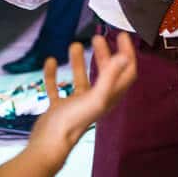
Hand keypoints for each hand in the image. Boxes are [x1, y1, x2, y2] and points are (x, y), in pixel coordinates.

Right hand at [22, 34, 136, 173]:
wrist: (49, 142)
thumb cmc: (74, 119)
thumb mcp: (96, 96)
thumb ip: (110, 76)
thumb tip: (123, 56)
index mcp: (109, 97)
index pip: (126, 73)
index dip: (128, 54)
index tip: (122, 35)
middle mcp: (96, 100)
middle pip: (105, 74)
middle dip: (104, 54)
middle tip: (98, 37)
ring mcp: (76, 104)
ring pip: (81, 79)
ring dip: (79, 62)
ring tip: (75, 45)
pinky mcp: (59, 107)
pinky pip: (58, 87)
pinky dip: (55, 75)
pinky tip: (51, 61)